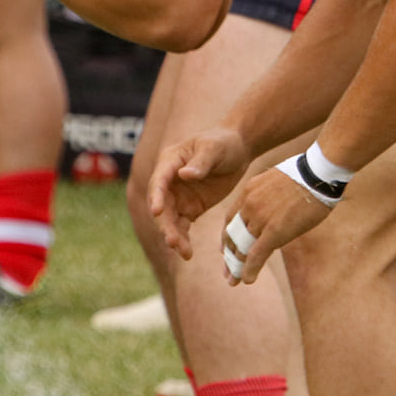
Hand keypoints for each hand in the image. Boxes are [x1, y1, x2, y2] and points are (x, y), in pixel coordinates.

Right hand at [147, 127, 253, 257]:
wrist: (239, 150)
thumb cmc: (224, 142)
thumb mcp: (214, 148)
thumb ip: (201, 162)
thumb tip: (184, 175)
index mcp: (170, 161)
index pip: (159, 181)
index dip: (156, 197)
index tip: (157, 212)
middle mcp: (169, 181)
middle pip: (161, 206)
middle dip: (165, 224)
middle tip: (172, 241)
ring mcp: (178, 196)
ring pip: (170, 220)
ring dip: (174, 236)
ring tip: (184, 252)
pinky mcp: (190, 208)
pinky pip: (183, 226)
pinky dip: (184, 239)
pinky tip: (187, 253)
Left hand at [222, 167, 331, 284]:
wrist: (317, 173)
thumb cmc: (307, 175)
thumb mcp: (277, 181)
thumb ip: (268, 196)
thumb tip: (275, 208)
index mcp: (249, 191)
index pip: (231, 219)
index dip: (227, 237)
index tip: (225, 249)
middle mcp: (249, 205)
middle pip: (232, 236)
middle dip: (229, 256)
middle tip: (228, 271)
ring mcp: (260, 218)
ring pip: (242, 248)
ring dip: (237, 267)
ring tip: (234, 280)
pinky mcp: (273, 231)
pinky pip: (256, 255)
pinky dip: (249, 269)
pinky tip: (247, 280)